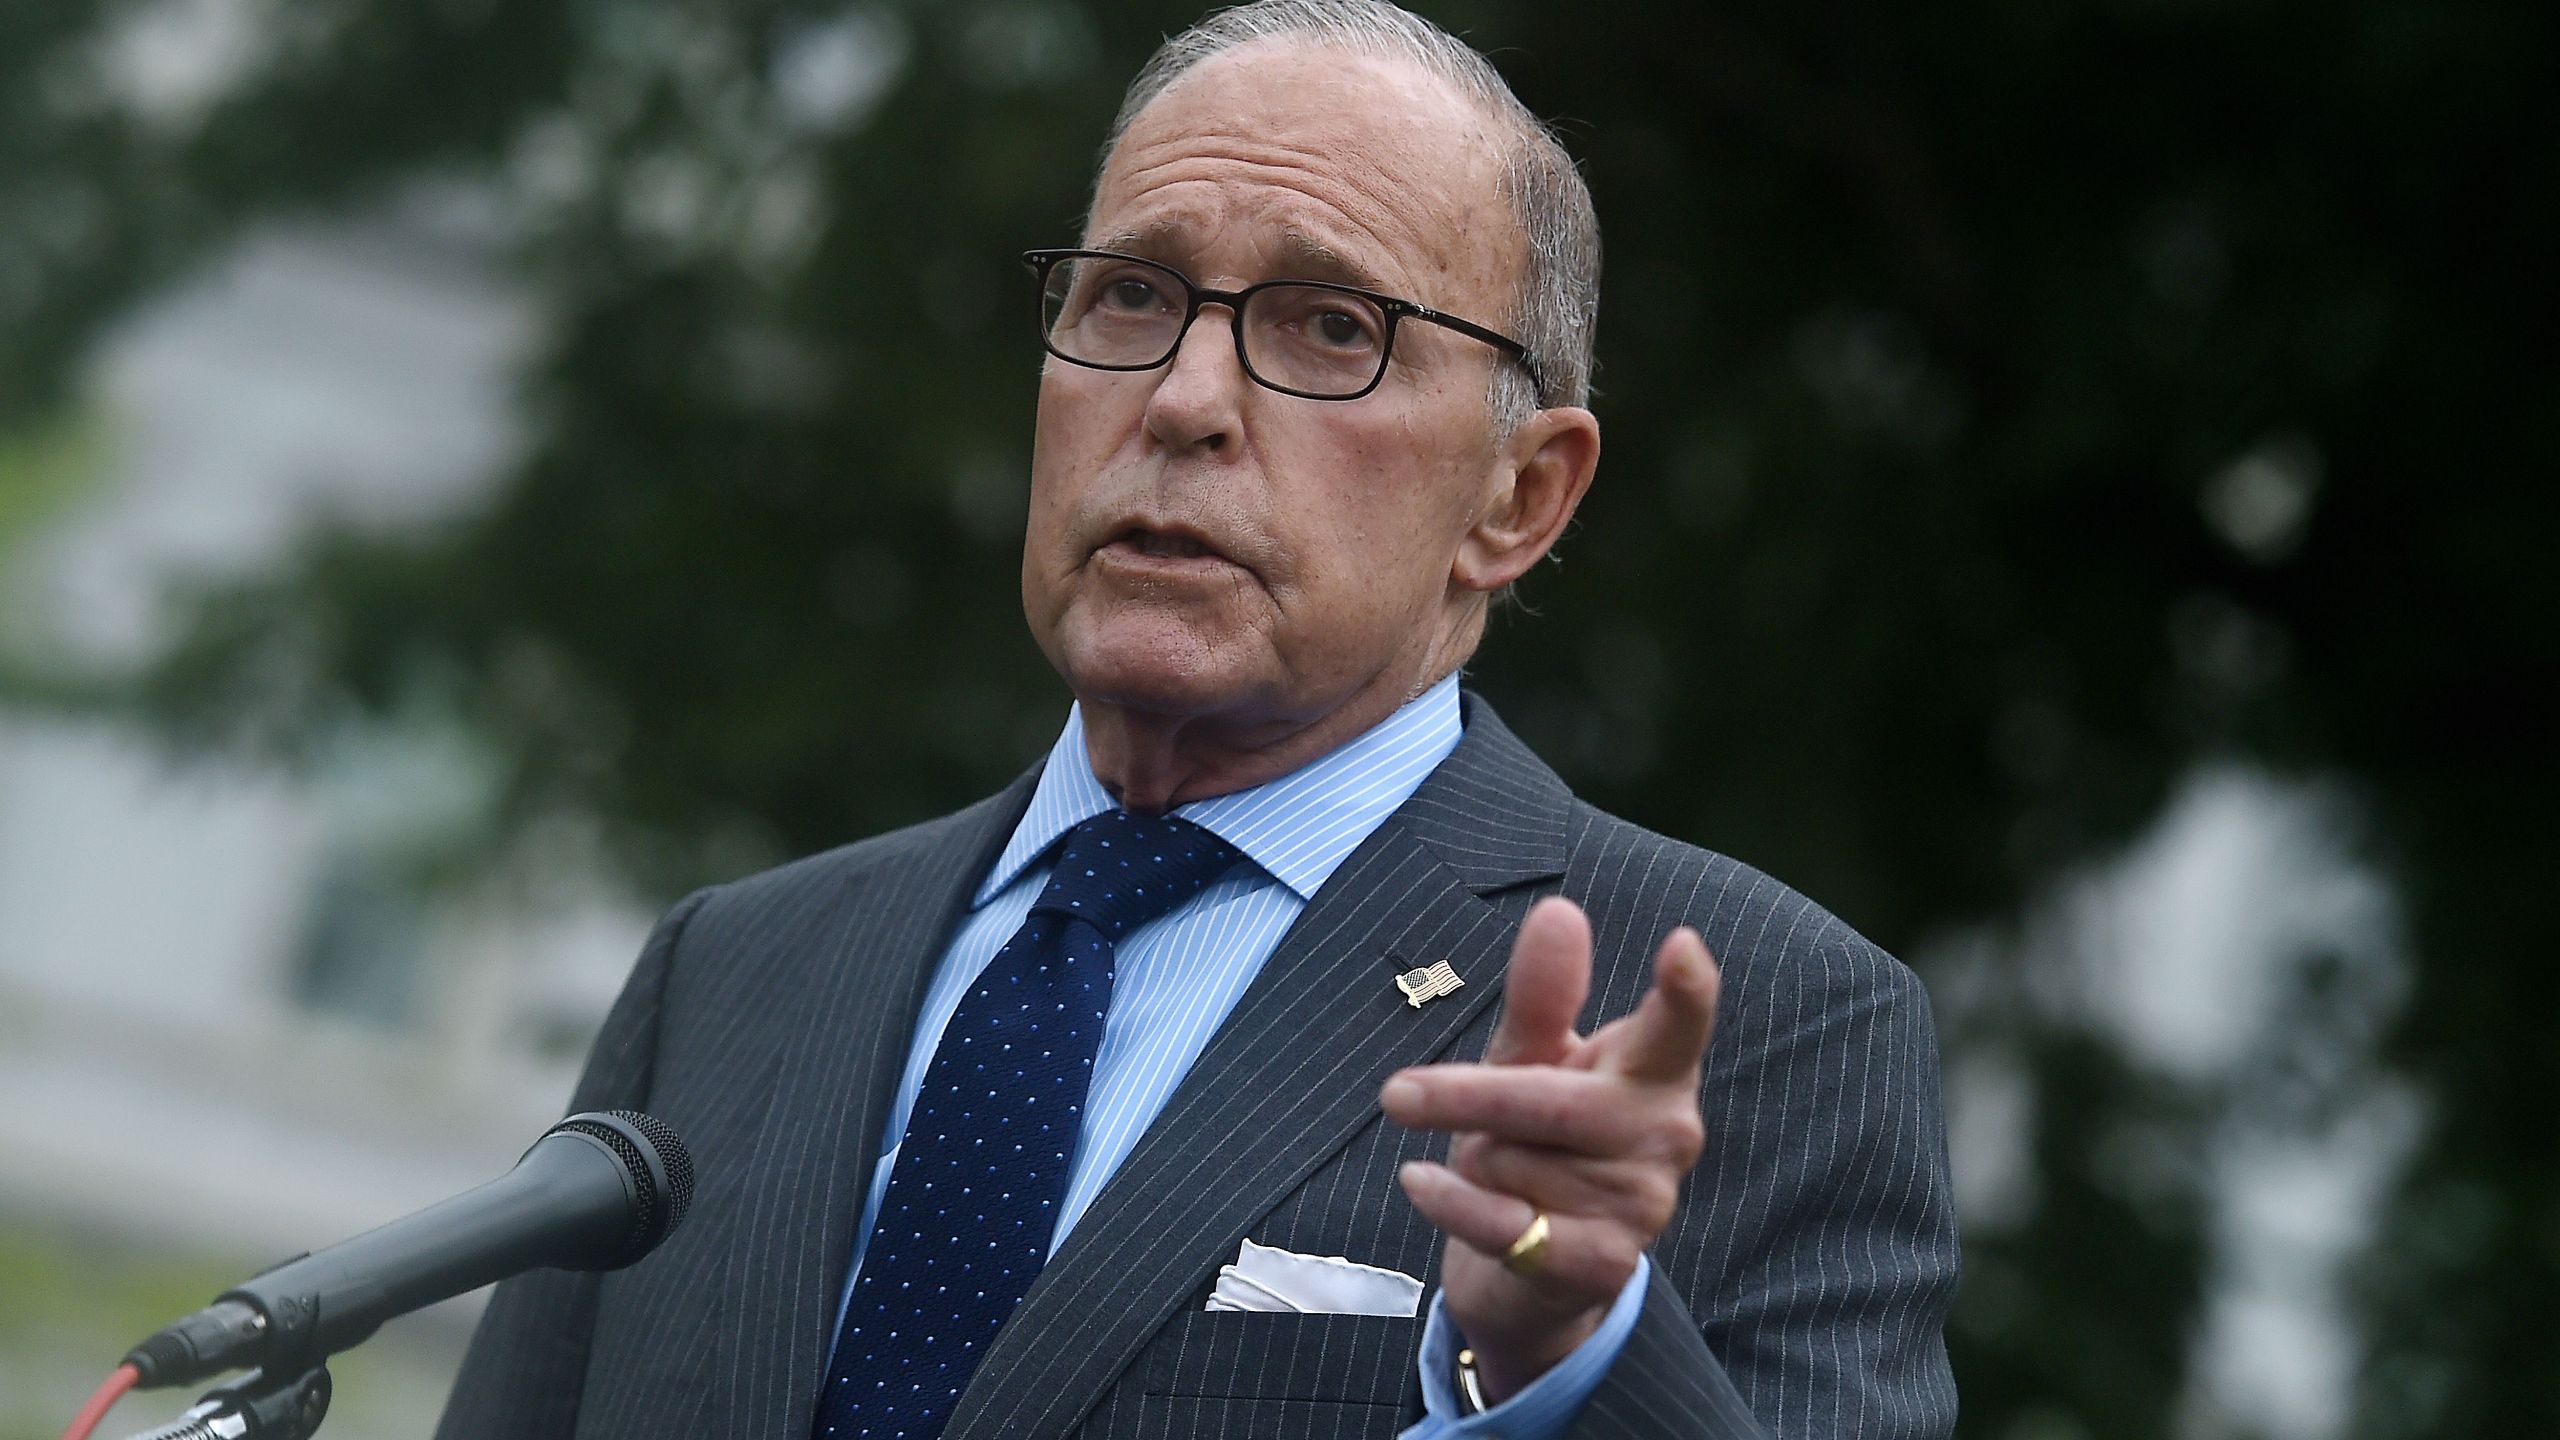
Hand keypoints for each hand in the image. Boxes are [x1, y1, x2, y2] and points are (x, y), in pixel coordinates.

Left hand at [1381, 896, 1719, 1403]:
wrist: (1531, 1269)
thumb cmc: (1535, 1142)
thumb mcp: (1531, 1060)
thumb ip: (1542, 994)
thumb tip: (1559, 910)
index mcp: (1654, 1071)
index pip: (1679, 1025)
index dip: (1686, 990)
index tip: (1681, 946)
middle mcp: (1666, 1134)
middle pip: (1552, 1100)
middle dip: (1466, 1098)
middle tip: (1396, 1095)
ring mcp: (1642, 1203)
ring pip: (1514, 1161)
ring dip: (1476, 1161)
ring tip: (1492, 1172)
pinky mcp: (1604, 1263)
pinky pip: (1504, 1221)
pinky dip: (1450, 1201)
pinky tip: (1425, 1183)